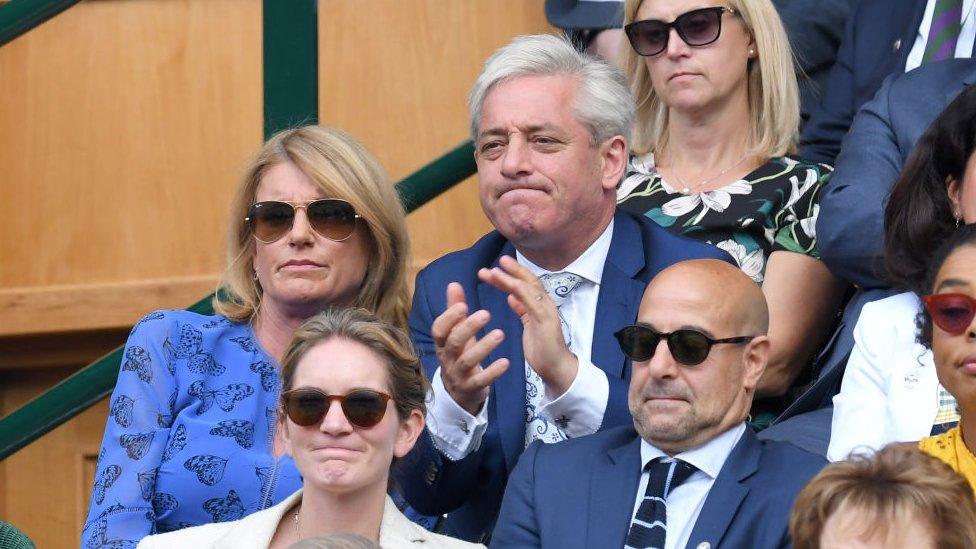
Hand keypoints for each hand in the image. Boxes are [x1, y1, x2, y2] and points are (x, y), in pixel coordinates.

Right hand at [432, 282, 509, 414]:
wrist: (460, 393)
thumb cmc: (459, 355)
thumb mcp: (456, 334)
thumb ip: (455, 310)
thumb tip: (453, 284)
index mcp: (442, 343)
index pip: (438, 329)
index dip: (449, 318)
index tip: (463, 305)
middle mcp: (447, 359)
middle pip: (453, 343)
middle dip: (468, 328)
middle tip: (486, 314)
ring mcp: (458, 375)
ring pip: (467, 361)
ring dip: (483, 347)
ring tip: (501, 334)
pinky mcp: (471, 388)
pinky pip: (480, 381)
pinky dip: (493, 372)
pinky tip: (506, 362)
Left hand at [478, 255, 578, 396]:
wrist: (556, 367)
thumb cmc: (542, 348)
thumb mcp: (528, 324)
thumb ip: (522, 309)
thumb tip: (512, 296)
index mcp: (539, 304)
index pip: (524, 284)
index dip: (509, 275)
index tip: (491, 270)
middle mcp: (545, 304)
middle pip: (528, 280)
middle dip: (512, 269)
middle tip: (496, 261)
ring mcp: (547, 310)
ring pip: (529, 287)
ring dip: (512, 277)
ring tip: (495, 270)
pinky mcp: (546, 320)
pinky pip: (533, 301)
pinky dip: (521, 291)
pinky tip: (510, 285)